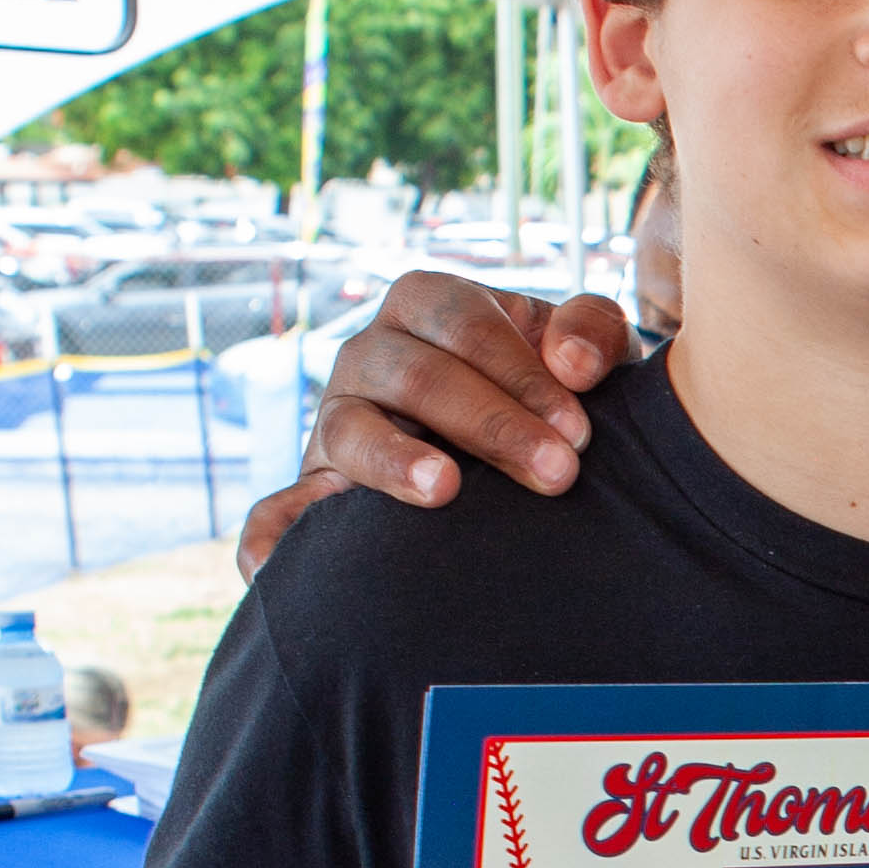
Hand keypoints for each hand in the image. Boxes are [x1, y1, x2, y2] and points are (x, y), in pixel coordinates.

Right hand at [232, 274, 634, 573]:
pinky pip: (281, 508)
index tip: (578, 431)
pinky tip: (278, 562)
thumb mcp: (580, 356)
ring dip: (397, 461)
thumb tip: (574, 362)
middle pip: (417, 377)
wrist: (517, 451)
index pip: (464, 324)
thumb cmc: (551, 393)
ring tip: (444, 489)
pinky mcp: (317, 489)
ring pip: (351, 430)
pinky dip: (276, 532)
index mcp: (427, 305)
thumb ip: (592, 332)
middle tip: (557, 474)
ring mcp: (336, 420)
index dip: (522, 373)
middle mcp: (370, 354)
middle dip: (491, 424)